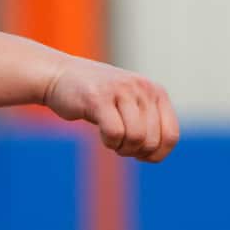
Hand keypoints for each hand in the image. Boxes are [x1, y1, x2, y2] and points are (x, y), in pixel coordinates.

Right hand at [42, 55, 179, 161]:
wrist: (58, 75)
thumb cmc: (96, 97)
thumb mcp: (130, 104)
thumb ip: (148, 122)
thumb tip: (158, 154)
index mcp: (155, 91)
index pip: (171, 136)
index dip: (156, 154)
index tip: (139, 155)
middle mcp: (142, 88)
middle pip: (152, 140)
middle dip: (135, 152)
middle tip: (120, 145)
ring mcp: (121, 90)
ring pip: (136, 138)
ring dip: (122, 148)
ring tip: (112, 140)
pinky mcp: (99, 97)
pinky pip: (114, 133)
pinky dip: (109, 142)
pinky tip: (102, 134)